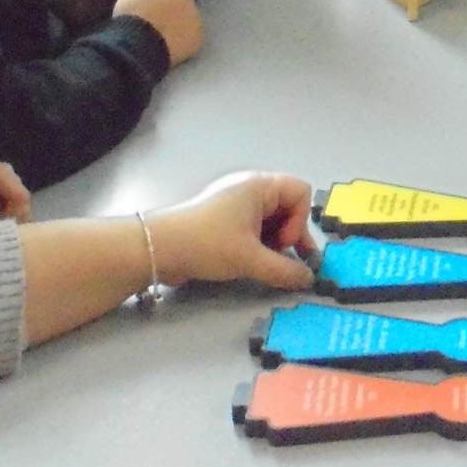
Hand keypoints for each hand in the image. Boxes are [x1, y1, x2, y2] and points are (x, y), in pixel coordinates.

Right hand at [112, 0, 203, 66]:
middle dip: (178, 4)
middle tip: (161, 17)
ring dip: (182, 21)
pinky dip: (186, 38)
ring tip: (163, 33)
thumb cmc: (131, 17)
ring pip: (191, 16)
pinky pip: (195, 35)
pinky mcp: (198, 37)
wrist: (138, 47)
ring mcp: (195, 19)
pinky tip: (171, 45)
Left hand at [146, 172, 314, 290]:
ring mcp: (236, 203)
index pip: (301, 193)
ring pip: (272, 220)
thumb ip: (284, 270)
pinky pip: (254, 227)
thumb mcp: (250, 259)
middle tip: (280, 258)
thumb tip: (309, 280)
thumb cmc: (208, 244)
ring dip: (274, 242)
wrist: (158, 249)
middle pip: (288, 207)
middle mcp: (250, 189)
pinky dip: (259, 244)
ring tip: (264, 263)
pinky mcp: (224, 219)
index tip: (283, 243)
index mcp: (260, 186)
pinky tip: (250, 262)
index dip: (300, 220)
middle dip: (289, 234)